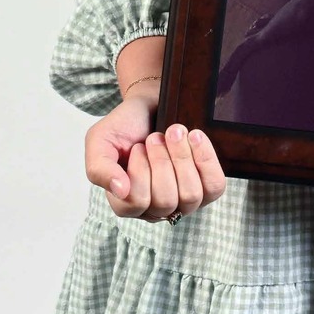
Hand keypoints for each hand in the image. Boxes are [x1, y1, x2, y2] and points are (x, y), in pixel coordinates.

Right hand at [82, 85, 227, 222]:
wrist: (151, 105)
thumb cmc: (125, 126)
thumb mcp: (100, 141)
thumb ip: (99, 168)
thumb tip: (120, 190)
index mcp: (126, 203)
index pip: (137, 203)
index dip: (140, 170)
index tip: (138, 147)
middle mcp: (155, 209)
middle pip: (166, 201)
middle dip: (161, 160)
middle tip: (156, 138)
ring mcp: (183, 201)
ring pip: (190, 196)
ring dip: (182, 156)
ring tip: (174, 134)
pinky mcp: (206, 187)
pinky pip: (214, 186)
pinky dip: (205, 159)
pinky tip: (195, 137)